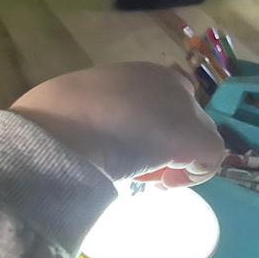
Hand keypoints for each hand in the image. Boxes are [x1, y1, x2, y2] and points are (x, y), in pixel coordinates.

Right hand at [9, 62, 224, 185]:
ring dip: (176, 159)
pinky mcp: (189, 136)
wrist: (52, 132)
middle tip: (137, 167)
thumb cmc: (48, 120)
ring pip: (199, 136)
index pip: (164, 98)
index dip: (153, 124)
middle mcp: (167, 83)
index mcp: (137, 73)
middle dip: (166, 144)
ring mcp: (181, 108)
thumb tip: (86, 132)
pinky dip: (193, 176)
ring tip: (146, 179)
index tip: (129, 146)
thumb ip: (90, 111)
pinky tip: (164, 184)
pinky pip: (210, 157)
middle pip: (185, 117)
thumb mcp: (70, 104)